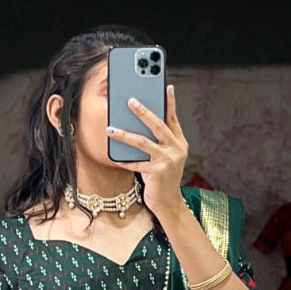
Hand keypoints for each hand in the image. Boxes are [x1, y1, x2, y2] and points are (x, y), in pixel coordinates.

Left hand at [106, 83, 186, 223]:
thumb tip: (139, 124)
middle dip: (143, 111)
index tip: (165, 85)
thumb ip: (159, 142)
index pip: (172, 118)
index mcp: (180, 143)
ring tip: (110, 129)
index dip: (169, 102)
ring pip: (143, 142)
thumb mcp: (166, 157)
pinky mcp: (157, 173)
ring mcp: (167, 161)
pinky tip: (113, 156)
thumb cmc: (163, 179)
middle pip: (158, 125)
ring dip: (124, 134)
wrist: (169, 203)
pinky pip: (135, 163)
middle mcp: (176, 149)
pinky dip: (123, 161)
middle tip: (130, 100)